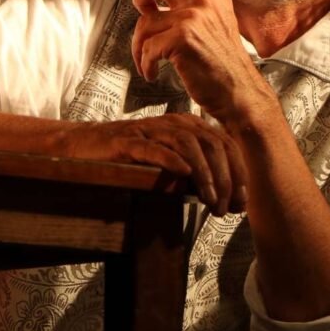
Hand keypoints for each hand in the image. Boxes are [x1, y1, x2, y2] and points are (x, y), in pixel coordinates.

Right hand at [69, 112, 247, 215]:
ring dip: (204, 174)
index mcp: (188, 126)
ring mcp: (150, 130)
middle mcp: (173, 123)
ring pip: (187, 144)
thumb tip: (230, 200)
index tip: (242, 202)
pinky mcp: (128, 141)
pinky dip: (171, 160)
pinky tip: (184, 175)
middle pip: (211, 143)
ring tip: (210, 198)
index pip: (225, 144)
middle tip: (226, 207)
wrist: (87, 147)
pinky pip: (153, 148)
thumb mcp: (172, 162)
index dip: (238, 173)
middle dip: (225, 177)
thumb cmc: (132, 158)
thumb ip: (198, 174)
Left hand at [129, 0, 273, 123]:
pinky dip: (145, 64)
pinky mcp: (183, 39)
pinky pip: (147, 47)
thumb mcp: (216, 20)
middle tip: (138, 9)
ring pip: (144, 21)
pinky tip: (153, 73)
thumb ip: (192, 3)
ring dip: (138, 45)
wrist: (239, 91)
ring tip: (147, 60)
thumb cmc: (224, 63)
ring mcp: (194, 17)